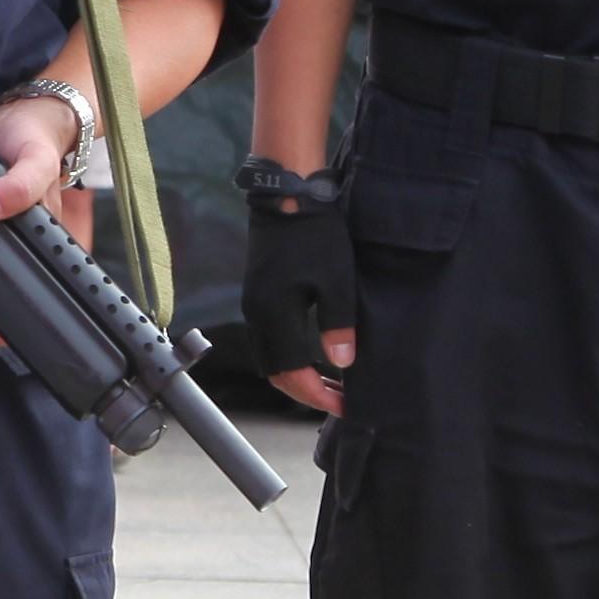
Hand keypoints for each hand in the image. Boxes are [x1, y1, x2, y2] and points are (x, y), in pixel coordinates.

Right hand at [241, 156, 359, 415]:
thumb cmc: (316, 234)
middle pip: (275, 373)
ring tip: (330, 382)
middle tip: (339, 400)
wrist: (287, 193)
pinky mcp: (257, 293)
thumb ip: (338, 325)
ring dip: (296, 376)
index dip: (318, 396)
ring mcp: (254, 304)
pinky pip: (268, 340)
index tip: (345, 405)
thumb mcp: (336, 280)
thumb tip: (342, 364)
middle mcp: (257, 315)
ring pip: (270, 358)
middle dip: (305, 393)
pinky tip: (313, 353)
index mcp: (274, 315)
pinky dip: (289, 357)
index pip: (293, 374)